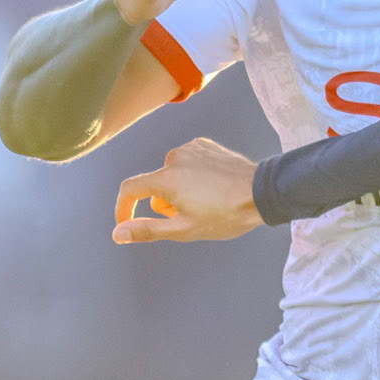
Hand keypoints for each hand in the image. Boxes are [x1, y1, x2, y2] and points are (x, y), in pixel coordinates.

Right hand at [113, 138, 262, 243]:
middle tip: (190, 217)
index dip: (123, 208)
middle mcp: (174, 157)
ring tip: (207, 203)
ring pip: (173, 174)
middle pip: (156, 185)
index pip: (130, 189)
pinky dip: (193, 176)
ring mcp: (191, 148)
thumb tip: (118, 233)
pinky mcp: (206, 145)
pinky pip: (189, 163)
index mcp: (166, 178)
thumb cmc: (226, 214)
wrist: (262, 193)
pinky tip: (213, 187)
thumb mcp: (184, 229)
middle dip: (165, 204)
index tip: (127, 222)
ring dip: (180, 189)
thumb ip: (148, 229)